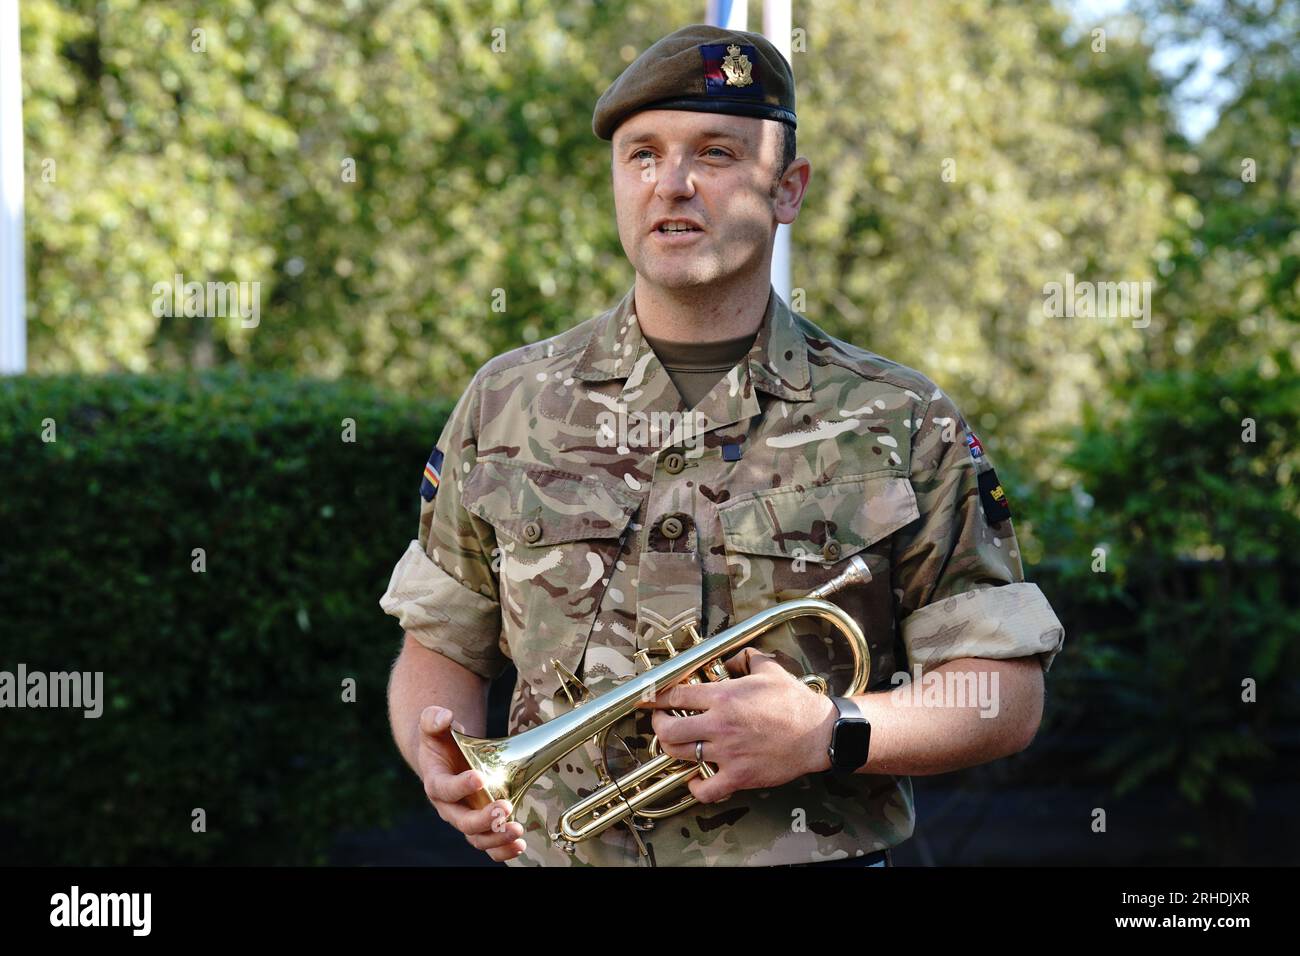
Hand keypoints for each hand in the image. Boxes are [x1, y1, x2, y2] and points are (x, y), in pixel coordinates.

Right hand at [417, 705, 527, 862]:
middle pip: (463, 820)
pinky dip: (502, 849)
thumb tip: (445, 716)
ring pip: (477, 837)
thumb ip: (434, 719)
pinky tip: (520, 845)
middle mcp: (449, 806)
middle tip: (504, 808)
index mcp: (436, 782)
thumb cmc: (441, 741)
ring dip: (497, 838)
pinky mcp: (480, 823)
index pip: (444, 789)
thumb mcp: (433, 726)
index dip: (460, 786)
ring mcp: (465, 817)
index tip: (478, 778)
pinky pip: (488, 843)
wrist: (445, 758)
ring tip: (517, 831)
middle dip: (484, 819)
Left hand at [637, 649, 837, 803]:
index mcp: (723, 697)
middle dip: (657, 725)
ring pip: (680, 755)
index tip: (649, 698)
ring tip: (675, 744)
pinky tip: (695, 779)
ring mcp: (727, 753)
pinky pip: (705, 789)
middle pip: (668, 729)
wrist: (817, 733)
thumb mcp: (769, 669)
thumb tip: (730, 658)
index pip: (676, 695)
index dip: (657, 696)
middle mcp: (720, 725)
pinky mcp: (738, 777)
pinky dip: (695, 787)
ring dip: (672, 749)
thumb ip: (744, 658)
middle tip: (660, 721)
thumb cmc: (794, 701)